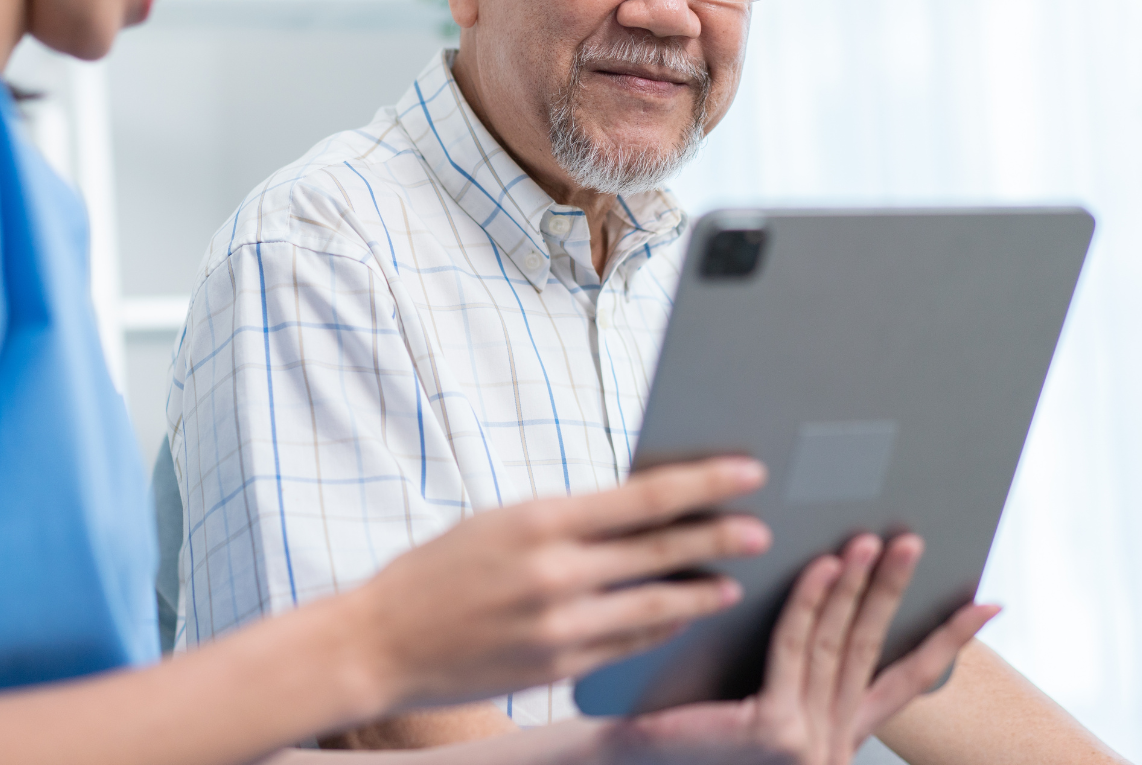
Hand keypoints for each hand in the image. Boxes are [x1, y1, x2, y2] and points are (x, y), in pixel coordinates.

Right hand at [342, 457, 771, 711]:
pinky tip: (681, 617)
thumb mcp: (499, 523)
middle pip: (662, 550)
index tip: (747, 472)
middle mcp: (557, 572)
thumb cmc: (436, 572)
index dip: (705, 483)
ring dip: (701, 592)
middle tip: (761, 529)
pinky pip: (628, 646)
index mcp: (541, 520)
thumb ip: (565, 520)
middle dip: (720, 538)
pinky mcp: (559, 669)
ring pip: (655, 605)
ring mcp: (561, 626)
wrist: (380, 642)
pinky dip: (660, 629)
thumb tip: (635, 510)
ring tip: (731, 584)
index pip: (644, 496)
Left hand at [603, 534, 999, 764]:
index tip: (987, 603)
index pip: (901, 684)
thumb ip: (788, 667)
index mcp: (832, 737)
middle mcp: (829, 744)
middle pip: (871, 651)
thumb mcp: (747, 702)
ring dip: (861, 587)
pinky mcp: (775, 734)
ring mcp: (807, 744)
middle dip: (897, 592)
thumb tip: (825, 590)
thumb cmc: (673, 731)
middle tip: (914, 539)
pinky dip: (811, 603)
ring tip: (875, 541)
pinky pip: (795, 650)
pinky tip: (824, 566)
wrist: (623, 764)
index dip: (946, 643)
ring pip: (838, 645)